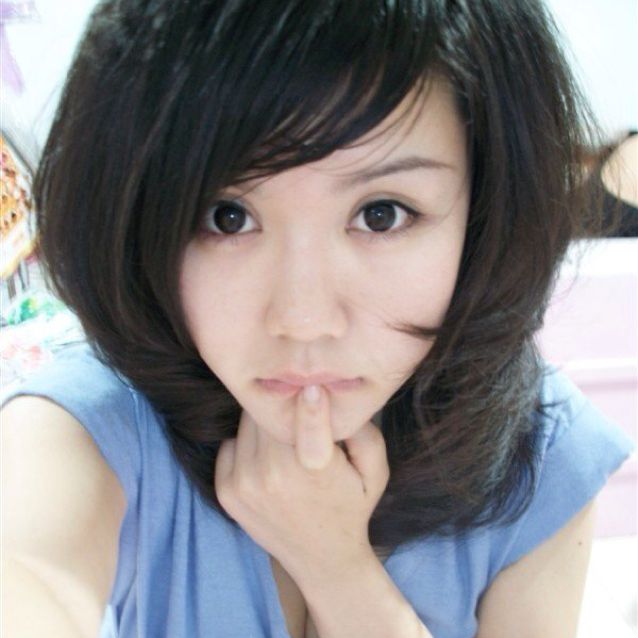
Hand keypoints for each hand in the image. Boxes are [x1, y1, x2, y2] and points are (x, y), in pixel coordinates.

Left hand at [214, 385, 389, 583]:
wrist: (322, 559)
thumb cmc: (352, 506)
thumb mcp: (375, 471)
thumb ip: (363, 432)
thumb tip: (330, 395)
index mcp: (315, 469)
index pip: (306, 424)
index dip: (307, 399)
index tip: (310, 385)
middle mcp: (274, 475)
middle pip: (269, 412)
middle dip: (283, 407)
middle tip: (295, 409)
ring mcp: (244, 484)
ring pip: (247, 424)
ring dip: (264, 424)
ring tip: (284, 440)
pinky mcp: (226, 491)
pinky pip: (231, 443)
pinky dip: (246, 444)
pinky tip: (266, 460)